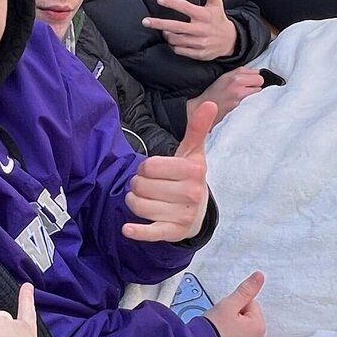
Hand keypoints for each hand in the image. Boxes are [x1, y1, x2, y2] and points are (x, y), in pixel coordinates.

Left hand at [123, 97, 215, 243]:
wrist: (198, 213)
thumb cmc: (189, 178)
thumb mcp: (193, 153)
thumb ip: (197, 129)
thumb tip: (209, 104)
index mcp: (194, 171)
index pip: (149, 166)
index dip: (145, 168)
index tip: (154, 171)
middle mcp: (192, 194)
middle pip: (141, 185)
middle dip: (138, 184)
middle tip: (149, 186)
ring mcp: (183, 215)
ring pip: (139, 205)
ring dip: (134, 201)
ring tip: (144, 199)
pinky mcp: (173, 232)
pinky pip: (151, 232)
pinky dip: (137, 231)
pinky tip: (127, 229)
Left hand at [142, 0, 236, 60]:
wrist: (231, 41)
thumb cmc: (219, 20)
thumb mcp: (217, 4)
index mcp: (203, 15)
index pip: (184, 7)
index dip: (171, 3)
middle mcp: (200, 29)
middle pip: (174, 26)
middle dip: (158, 24)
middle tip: (145, 22)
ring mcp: (199, 42)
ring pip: (175, 39)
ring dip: (167, 35)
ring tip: (165, 31)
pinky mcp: (198, 53)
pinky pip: (179, 50)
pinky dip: (173, 46)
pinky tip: (173, 42)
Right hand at [198, 67, 265, 119]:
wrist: (203, 107)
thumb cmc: (214, 93)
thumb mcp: (225, 77)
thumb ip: (241, 72)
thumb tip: (256, 73)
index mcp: (235, 76)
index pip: (257, 73)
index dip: (254, 77)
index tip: (249, 81)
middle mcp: (238, 85)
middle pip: (260, 82)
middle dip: (256, 85)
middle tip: (247, 89)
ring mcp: (240, 98)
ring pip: (258, 92)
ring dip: (254, 94)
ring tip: (243, 97)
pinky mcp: (240, 108)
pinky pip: (252, 102)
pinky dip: (250, 102)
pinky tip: (242, 103)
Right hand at [206, 272, 266, 336]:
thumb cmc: (213, 328)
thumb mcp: (229, 304)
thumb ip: (246, 290)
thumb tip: (260, 276)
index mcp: (259, 326)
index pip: (250, 304)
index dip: (235, 305)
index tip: (225, 313)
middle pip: (249, 317)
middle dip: (235, 316)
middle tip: (221, 323)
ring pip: (244, 329)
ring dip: (234, 328)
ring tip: (220, 332)